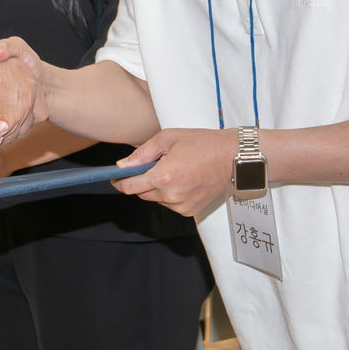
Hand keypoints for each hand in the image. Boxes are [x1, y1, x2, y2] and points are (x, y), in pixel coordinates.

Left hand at [113, 128, 239, 217]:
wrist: (232, 157)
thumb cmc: (203, 144)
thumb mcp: (168, 138)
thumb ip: (142, 153)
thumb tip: (122, 165)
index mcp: (163, 177)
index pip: (129, 187)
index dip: (120, 182)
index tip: (116, 178)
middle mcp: (170, 195)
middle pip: (142, 193)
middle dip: (142, 181)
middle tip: (155, 165)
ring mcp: (181, 206)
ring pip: (156, 199)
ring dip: (158, 188)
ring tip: (174, 170)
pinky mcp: (190, 211)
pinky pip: (170, 204)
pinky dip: (171, 194)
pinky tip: (183, 180)